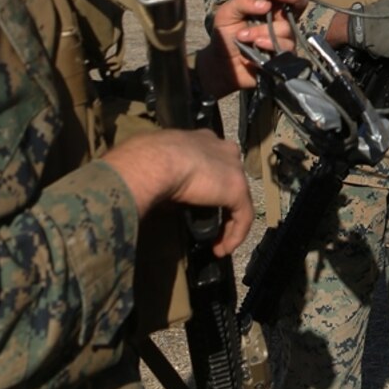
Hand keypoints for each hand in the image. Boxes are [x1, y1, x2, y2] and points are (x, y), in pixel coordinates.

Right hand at [103, 130, 254, 255]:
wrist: (153, 162)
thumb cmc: (145, 159)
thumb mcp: (156, 164)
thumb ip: (168, 176)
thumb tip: (165, 195)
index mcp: (201, 139)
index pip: (212, 160)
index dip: (208, 182)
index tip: (197, 201)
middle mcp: (222, 148)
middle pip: (228, 179)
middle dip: (221, 204)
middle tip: (210, 225)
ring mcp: (233, 168)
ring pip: (238, 200)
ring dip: (229, 225)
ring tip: (217, 245)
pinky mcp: (238, 189)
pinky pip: (243, 216)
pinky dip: (234, 235)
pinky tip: (222, 249)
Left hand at [201, 0, 303, 93]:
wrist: (221, 65)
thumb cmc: (225, 36)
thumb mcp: (226, 13)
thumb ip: (243, 2)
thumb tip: (265, 3)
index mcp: (268, 6)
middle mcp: (279, 20)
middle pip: (299, 3)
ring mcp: (284, 38)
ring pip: (285, 28)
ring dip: (262, 30)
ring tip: (243, 36)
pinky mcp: (285, 55)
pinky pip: (285, 47)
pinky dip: (269, 44)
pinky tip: (256, 46)